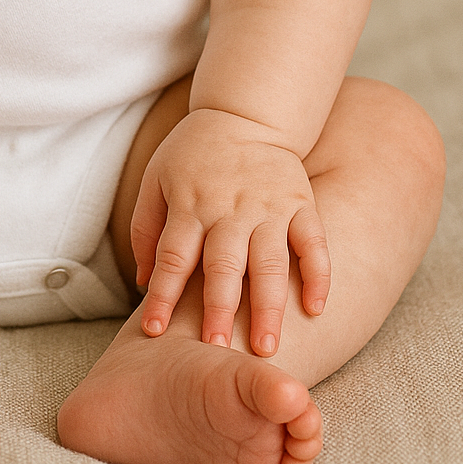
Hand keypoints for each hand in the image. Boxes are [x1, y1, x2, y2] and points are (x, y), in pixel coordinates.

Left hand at [131, 108, 330, 355]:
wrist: (247, 112)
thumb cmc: (195, 152)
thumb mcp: (157, 177)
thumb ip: (146, 227)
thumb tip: (144, 281)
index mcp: (191, 204)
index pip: (173, 256)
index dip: (164, 295)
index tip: (154, 331)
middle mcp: (229, 209)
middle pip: (222, 265)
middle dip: (218, 310)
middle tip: (216, 351)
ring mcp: (268, 207)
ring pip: (270, 263)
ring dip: (267, 306)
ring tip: (265, 348)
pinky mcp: (301, 203)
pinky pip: (314, 243)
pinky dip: (319, 275)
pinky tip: (316, 308)